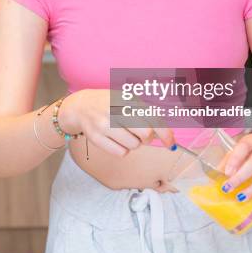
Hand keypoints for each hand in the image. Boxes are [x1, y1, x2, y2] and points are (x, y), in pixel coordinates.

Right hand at [57, 89, 175, 156]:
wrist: (80, 107)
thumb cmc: (109, 103)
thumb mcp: (126, 100)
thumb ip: (146, 112)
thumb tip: (166, 133)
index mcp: (126, 99)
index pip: (152, 117)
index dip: (165, 133)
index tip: (170, 142)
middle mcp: (115, 111)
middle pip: (145, 134)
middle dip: (148, 138)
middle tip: (142, 134)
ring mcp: (104, 125)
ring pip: (133, 145)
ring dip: (134, 143)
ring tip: (124, 133)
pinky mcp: (97, 139)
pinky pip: (121, 153)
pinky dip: (122, 149)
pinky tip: (116, 139)